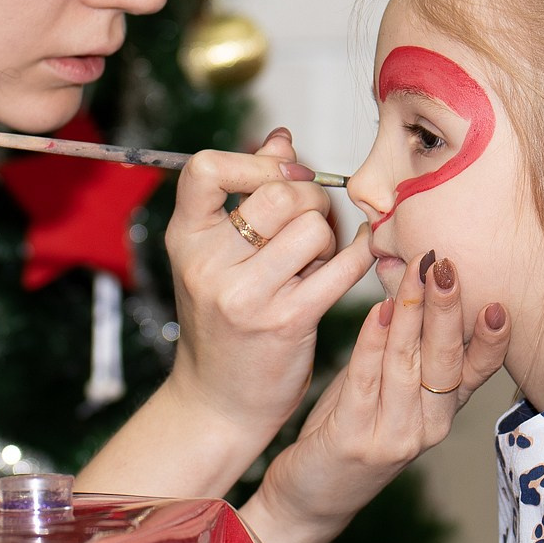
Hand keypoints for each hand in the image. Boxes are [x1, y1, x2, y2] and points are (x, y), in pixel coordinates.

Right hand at [161, 127, 374, 454]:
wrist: (218, 402)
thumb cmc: (224, 322)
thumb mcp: (218, 256)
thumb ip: (248, 193)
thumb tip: (282, 140)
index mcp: (185, 238)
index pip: (207, 168)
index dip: (254, 163)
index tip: (279, 178)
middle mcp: (207, 264)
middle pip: (279, 194)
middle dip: (311, 199)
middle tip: (315, 219)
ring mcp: (244, 296)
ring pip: (313, 227)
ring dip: (331, 236)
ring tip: (320, 256)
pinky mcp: (285, 322)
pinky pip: (341, 267)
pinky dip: (358, 255)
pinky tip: (358, 255)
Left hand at [243, 248, 509, 542]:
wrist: (312, 497)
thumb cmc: (351, 430)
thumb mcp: (390, 392)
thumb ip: (407, 352)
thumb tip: (417, 283)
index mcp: (442, 412)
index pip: (478, 371)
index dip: (491, 339)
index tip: (499, 301)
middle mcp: (427, 428)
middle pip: (446, 360)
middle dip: (447, 309)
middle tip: (446, 265)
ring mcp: (394, 437)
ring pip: (408, 365)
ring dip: (410, 314)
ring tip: (413, 274)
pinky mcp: (355, 440)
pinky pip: (366, 382)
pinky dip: (372, 344)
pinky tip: (375, 312)